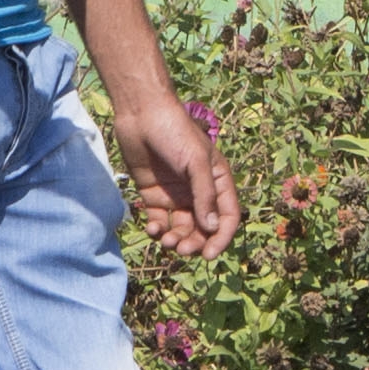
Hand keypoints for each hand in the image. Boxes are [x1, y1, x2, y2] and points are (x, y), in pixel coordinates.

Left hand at [121, 81, 239, 256]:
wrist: (141, 114)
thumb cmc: (175, 132)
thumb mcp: (196, 162)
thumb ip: (204, 195)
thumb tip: (211, 228)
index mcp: (218, 182)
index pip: (227, 217)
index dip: (221, 238)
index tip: (208, 255)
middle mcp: (199, 192)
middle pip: (203, 229)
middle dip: (195, 243)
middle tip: (181, 249)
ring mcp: (177, 196)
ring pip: (181, 229)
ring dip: (175, 240)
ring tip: (164, 241)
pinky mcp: (154, 196)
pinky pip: (160, 222)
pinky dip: (157, 231)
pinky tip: (151, 228)